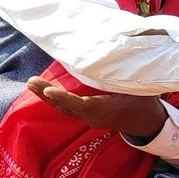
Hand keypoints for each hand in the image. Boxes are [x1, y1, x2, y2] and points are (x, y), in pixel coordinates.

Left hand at [27, 77, 166, 139]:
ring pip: (65, 108)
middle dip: (47, 95)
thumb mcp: (139, 89)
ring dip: (47, 96)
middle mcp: (94, 116)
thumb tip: (114, 55)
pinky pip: (68, 108)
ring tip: (32, 83)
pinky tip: (45, 90)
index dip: (65, 98)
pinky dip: (55, 99)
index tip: (50, 90)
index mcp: (107, 109)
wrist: (147, 122)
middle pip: (66, 107)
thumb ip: (124, 76)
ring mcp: (89, 118)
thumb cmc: (144, 102)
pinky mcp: (87, 116)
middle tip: (31, 82)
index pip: (82, 105)